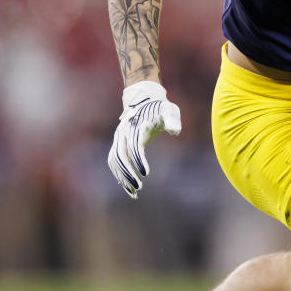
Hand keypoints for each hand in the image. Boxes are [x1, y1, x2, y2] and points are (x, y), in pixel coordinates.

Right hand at [107, 80, 181, 198]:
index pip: (135, 145)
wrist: (145, 99)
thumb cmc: (159, 107)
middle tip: (139, 187)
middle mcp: (124, 132)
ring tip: (133, 192)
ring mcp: (119, 138)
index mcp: (136, 126)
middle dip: (128, 172)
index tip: (146, 174)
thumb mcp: (169, 110)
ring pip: (115, 159)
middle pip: (121, 155)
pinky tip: (128, 187)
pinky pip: (114, 160)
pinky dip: (119, 174)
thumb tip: (175, 132)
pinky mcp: (118, 143)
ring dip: (122, 176)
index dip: (138, 160)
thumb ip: (172, 120)